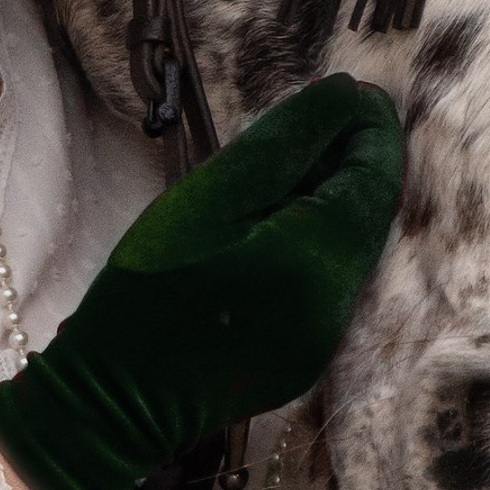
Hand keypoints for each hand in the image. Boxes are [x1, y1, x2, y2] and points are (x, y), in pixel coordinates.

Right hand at [0, 72, 403, 489]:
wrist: (115, 397)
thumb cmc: (149, 289)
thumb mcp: (209, 198)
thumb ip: (283, 142)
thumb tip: (344, 97)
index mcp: (320, 260)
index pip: (374, 176)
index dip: (370, 127)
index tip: (352, 92)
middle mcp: (340, 303)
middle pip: (368, 214)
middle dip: (353, 160)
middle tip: (321, 118)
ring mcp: (325, 337)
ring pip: (350, 248)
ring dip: (333, 200)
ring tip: (291, 165)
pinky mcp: (305, 357)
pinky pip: (327, 282)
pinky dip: (313, 243)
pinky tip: (272, 226)